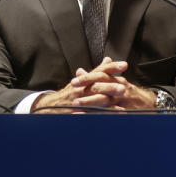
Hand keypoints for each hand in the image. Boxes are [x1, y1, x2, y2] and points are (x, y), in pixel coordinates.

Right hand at [31, 57, 156, 112]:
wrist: (50, 106)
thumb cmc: (71, 92)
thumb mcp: (83, 79)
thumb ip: (97, 71)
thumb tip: (108, 59)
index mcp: (85, 79)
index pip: (99, 71)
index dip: (111, 67)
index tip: (124, 65)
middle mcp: (82, 88)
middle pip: (97, 85)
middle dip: (110, 86)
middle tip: (123, 88)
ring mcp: (79, 101)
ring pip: (94, 100)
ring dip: (108, 103)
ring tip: (121, 106)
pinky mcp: (78, 112)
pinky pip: (91, 114)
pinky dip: (102, 115)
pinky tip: (112, 117)